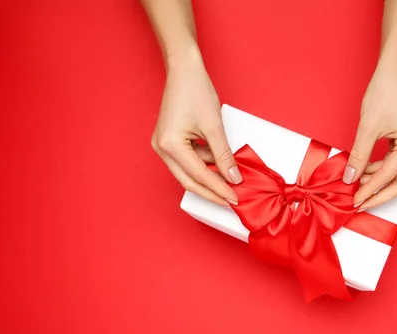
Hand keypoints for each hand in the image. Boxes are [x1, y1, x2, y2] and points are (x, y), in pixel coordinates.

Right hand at [151, 48, 241, 205]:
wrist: (184, 70)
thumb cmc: (196, 91)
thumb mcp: (214, 126)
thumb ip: (224, 155)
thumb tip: (233, 178)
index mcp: (170, 145)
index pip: (199, 175)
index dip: (219, 189)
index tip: (235, 198)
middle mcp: (161, 149)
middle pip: (189, 181)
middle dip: (212, 191)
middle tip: (231, 200)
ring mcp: (163, 146)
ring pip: (188, 172)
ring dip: (209, 176)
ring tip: (230, 181)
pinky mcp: (169, 142)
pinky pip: (188, 160)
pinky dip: (204, 164)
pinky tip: (219, 165)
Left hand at [343, 66, 396, 209]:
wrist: (394, 70)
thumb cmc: (385, 92)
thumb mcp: (367, 128)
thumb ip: (358, 156)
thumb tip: (349, 178)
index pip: (389, 177)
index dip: (370, 191)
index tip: (354, 201)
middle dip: (379, 194)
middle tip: (360, 202)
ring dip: (378, 180)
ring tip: (356, 183)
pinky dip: (381, 168)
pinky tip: (363, 170)